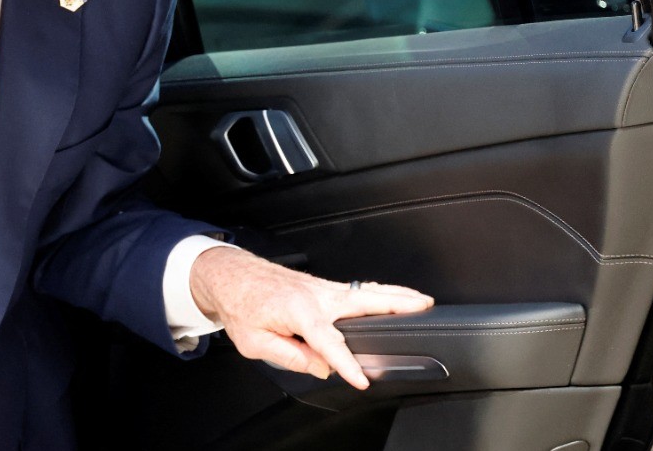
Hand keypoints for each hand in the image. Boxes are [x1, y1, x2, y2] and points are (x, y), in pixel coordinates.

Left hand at [188, 245, 432, 389]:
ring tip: (423, 299)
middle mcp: (315, 295)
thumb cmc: (239, 304)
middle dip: (396, 303)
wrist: (228, 274)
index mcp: (298, 310)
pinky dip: (379, 292)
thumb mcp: (254, 341)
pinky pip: (356, 290)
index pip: (328, 342)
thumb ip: (290, 356)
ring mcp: (321, 287)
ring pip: (365, 291)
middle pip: (363, 301)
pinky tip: (393, 297)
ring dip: (395, 293)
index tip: (361, 378)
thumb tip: (320, 367)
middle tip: (423, 306)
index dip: (346, 363)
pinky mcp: (321, 286)